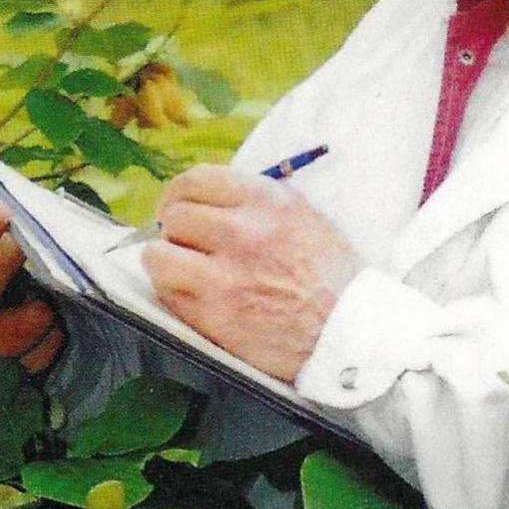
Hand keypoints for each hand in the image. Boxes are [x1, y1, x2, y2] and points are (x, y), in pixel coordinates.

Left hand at [141, 164, 359, 381]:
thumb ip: (256, 202)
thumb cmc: (331, 274)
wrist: (350, 329)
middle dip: (174, 229)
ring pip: (158, 255)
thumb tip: (209, 200)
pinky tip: (194, 296)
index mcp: (266, 200)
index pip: (196, 179)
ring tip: (183, 270)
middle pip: (174, 216)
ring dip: (166, 261)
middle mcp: (242, 231)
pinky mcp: (214, 315)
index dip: (178, 194)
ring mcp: (224, 275)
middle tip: (183, 243)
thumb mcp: (303, 215)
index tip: (176, 206)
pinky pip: (167, 294)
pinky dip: (173, 293)